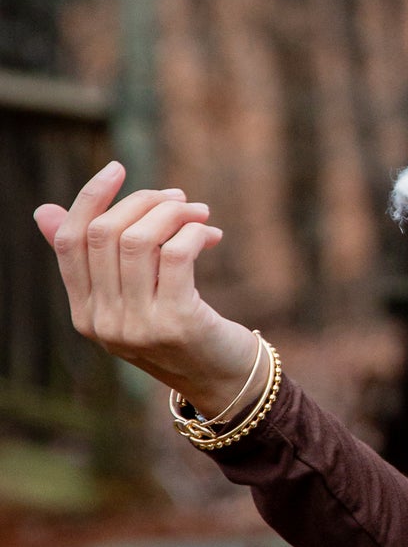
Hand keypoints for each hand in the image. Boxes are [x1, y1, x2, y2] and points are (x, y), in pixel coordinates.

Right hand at [34, 163, 260, 417]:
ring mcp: (137, 326)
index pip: (70, 242)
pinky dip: (192, 232)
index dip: (90, 199)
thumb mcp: (130, 296)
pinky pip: (175, 254)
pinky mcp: (176, 322)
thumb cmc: (178, 328)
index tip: (116, 168)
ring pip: (139, 240)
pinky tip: (208, 234)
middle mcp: (103, 322)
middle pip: (105, 234)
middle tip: (178, 198)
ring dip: (173, 213)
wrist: (224, 379)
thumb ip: (97, 259)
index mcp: (84, 313)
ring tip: (197, 212)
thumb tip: (43, 211)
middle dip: (144, 202)